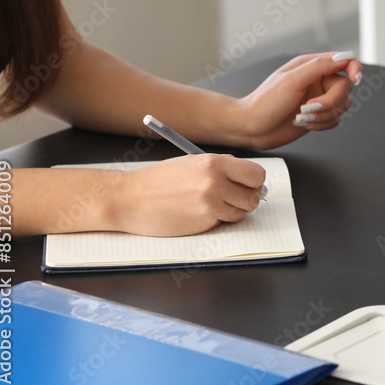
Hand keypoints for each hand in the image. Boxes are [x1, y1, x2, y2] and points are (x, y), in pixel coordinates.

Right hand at [109, 154, 266, 236]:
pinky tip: (198, 212)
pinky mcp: (203, 222)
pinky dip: (218, 219)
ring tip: (210, 203)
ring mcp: (210, 204)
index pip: (256, 173)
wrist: (129, 198)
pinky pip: (224, 221)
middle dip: (248, 197)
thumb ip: (223, 169)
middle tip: (234, 196)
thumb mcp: (193, 163)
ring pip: (242, 211)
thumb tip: (250, 180)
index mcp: (214, 163)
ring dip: (232, 210)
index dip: (254, 181)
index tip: (248, 184)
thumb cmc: (159, 181)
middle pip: (254, 195)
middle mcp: (215, 182)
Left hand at [229, 52, 362, 149]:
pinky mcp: (318, 116)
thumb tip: (344, 58)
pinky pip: (335, 120)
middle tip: (309, 107)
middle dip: (330, 102)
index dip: (354, 69)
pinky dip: (322, 125)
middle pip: (345, 88)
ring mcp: (319, 99)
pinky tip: (304, 124)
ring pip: (342, 106)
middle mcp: (318, 81)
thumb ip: (320, 67)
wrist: (252, 127)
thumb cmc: (265, 102)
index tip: (356, 79)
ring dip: (324, 115)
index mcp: (312, 66)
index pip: (344, 61)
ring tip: (302, 117)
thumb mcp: (292, 80)